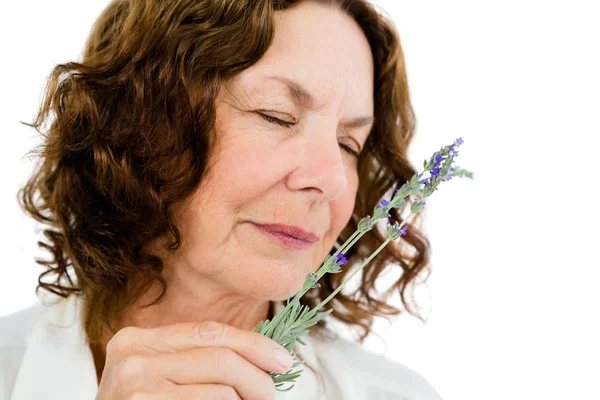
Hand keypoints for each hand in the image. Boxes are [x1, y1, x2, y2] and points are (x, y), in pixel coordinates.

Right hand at [95, 321, 293, 399]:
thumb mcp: (161, 380)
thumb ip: (198, 363)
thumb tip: (261, 358)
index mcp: (139, 339)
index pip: (211, 331)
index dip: (254, 344)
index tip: (282, 360)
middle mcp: (132, 355)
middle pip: (221, 358)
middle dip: (259, 379)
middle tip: (271, 397)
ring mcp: (134, 384)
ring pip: (223, 391)